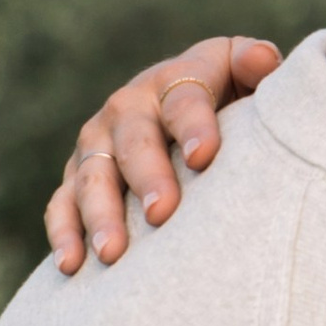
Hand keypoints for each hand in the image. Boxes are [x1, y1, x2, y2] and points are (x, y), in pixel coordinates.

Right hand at [45, 37, 282, 269]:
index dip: (195, 126)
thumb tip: (262, 60)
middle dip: (147, 176)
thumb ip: (255, 66)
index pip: (185, 99)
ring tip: (113, 253)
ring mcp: (98, 141)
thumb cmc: (230, 97)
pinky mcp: (76, 175)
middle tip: (163, 213)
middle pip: (134, 139)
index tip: (204, 158)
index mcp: (176, 79)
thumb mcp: (245, 75)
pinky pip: (62, 203)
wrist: (186, 108)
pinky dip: (64, 233)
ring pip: (93, 175)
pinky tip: (72, 266)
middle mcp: (129, 105)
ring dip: (100, 214)